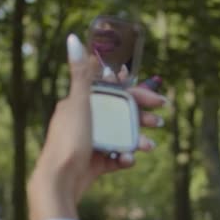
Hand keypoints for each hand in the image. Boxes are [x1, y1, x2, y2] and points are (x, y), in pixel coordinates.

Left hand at [27, 34, 164, 219]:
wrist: (59, 181)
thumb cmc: (68, 140)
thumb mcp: (78, 103)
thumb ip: (81, 73)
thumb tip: (73, 38)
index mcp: (80, 103)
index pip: (113, 92)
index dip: (136, 93)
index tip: (155, 97)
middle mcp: (85, 121)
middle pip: (120, 115)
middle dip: (141, 117)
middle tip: (160, 120)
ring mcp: (90, 143)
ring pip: (120, 136)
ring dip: (137, 140)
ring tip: (150, 146)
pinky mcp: (93, 163)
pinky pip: (115, 157)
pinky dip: (124, 158)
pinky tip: (127, 160)